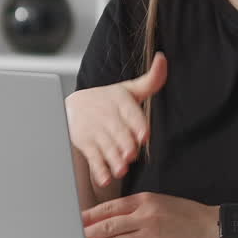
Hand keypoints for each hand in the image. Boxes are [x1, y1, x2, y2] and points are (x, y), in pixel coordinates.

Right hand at [65, 52, 166, 186]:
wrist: (74, 107)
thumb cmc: (108, 100)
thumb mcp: (129, 89)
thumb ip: (151, 80)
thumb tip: (163, 59)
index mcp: (119, 100)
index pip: (130, 113)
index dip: (136, 125)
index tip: (142, 135)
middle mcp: (107, 115)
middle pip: (118, 133)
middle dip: (124, 145)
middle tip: (130, 155)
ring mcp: (95, 130)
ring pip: (106, 147)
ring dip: (113, 159)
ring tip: (121, 169)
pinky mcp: (85, 144)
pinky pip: (93, 158)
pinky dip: (99, 169)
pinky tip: (105, 178)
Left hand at [82, 192, 220, 237]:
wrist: (210, 227)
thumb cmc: (186, 214)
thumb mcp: (159, 200)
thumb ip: (136, 206)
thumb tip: (111, 215)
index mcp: (144, 200)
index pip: (110, 207)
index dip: (91, 215)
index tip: (77, 221)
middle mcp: (145, 216)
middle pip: (109, 225)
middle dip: (89, 233)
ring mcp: (151, 235)